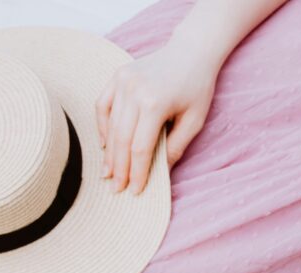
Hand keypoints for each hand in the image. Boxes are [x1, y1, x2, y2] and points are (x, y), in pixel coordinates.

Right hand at [96, 41, 219, 193]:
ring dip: (109, 152)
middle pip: (121, 139)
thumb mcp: (194, 121)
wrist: (191, 52)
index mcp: (155, 103)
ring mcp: (122, 81)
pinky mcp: (116, 76)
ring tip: (108, 174)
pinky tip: (105, 145)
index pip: (141, 148)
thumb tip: (161, 174)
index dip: (137, 172)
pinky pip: (103, 106)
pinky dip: (102, 126)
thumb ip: (176, 147)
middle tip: (116, 189)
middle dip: (119, 168)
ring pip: (110, 125)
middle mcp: (133, 91)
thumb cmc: (197, 88)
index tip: (135, 191)